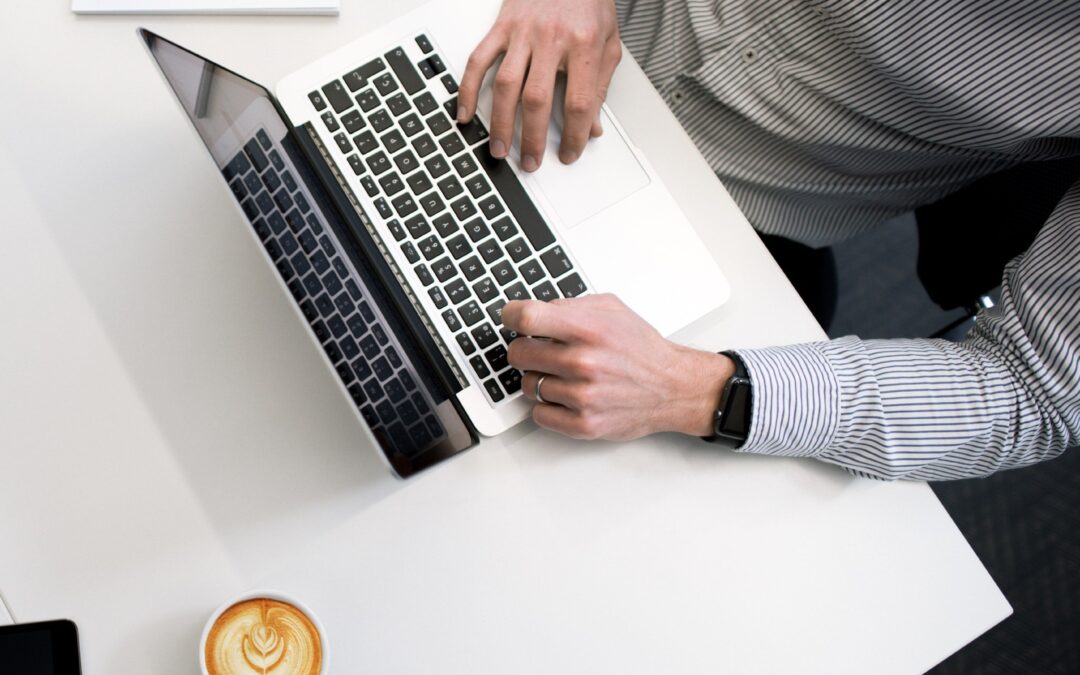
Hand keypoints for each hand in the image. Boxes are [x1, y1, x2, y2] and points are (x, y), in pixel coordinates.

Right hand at [457, 0, 620, 171]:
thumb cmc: (589, 1)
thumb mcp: (608, 42)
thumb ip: (600, 85)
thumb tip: (593, 127)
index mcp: (584, 44)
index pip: (579, 102)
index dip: (575, 135)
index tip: (570, 153)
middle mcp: (551, 38)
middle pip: (537, 99)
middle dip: (532, 138)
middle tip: (530, 162)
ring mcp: (522, 32)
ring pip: (507, 85)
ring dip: (501, 123)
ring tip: (499, 149)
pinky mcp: (501, 26)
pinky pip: (479, 60)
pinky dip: (469, 90)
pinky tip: (466, 113)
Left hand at [503, 294, 735, 440]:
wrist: (672, 387)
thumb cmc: (641, 349)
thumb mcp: (612, 310)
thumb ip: (570, 306)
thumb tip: (534, 311)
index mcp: (589, 329)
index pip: (526, 318)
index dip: (511, 316)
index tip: (511, 318)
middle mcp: (584, 363)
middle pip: (518, 353)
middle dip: (525, 349)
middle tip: (540, 350)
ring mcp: (582, 397)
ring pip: (527, 385)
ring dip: (539, 379)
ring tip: (563, 374)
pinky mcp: (583, 424)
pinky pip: (539, 414)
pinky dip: (547, 406)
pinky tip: (565, 396)